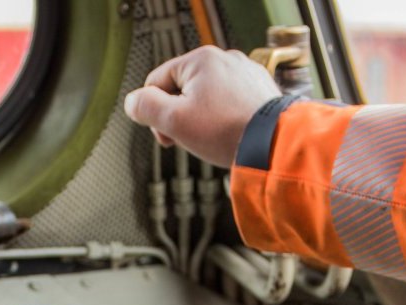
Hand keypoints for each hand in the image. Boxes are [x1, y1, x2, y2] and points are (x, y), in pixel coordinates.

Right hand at [123, 46, 282, 166]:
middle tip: (189, 140)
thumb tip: (132, 102)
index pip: (157, 82)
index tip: (167, 137)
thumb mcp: (174, 121)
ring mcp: (246, 73)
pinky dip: (225, 119)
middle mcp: (225, 59)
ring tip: (213, 139)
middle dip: (180, 117)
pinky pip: (230, 103)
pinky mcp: (260, 90)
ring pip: (207, 98)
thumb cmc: (226, 132)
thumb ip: (145, 107)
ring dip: (202, 120)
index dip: (155, 113)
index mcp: (201, 60)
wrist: (273, 144)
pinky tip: (229, 135)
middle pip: (183, 89)